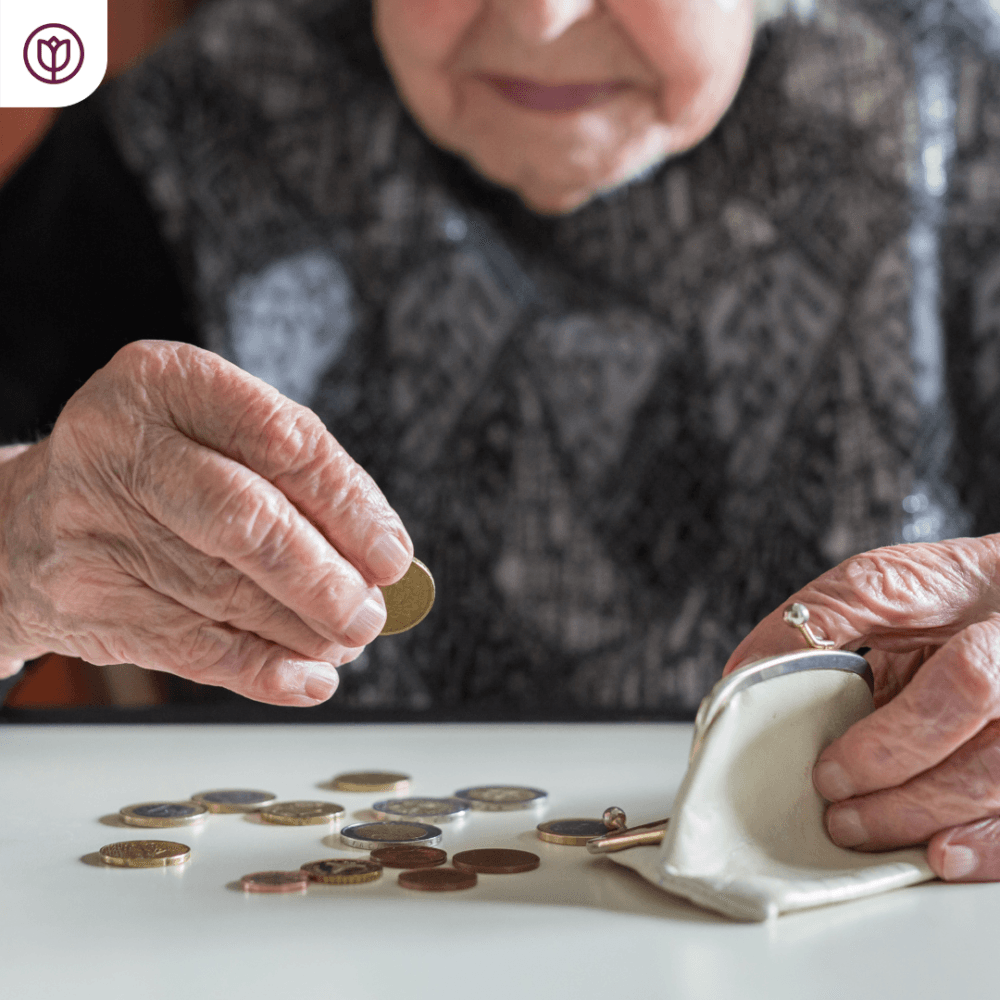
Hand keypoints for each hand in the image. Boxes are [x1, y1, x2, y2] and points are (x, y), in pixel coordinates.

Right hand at [0, 341, 412, 704]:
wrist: (25, 521)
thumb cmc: (153, 470)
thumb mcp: (211, 435)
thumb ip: (293, 479)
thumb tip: (380, 557)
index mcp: (166, 381)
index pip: (280, 440)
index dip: (349, 504)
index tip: (392, 554)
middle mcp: (121, 444)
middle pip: (247, 521)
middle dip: (324, 578)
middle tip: (370, 613)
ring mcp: (93, 524)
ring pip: (225, 592)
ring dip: (303, 629)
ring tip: (346, 640)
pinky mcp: (83, 599)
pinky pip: (191, 647)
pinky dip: (261, 669)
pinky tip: (306, 678)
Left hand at [724, 536, 999, 882]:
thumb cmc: (953, 594)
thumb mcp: (889, 583)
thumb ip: (825, 617)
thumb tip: (749, 667)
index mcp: (997, 634)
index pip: (965, 685)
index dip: (896, 739)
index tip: (832, 770)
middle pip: (986, 763)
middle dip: (903, 799)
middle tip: (839, 815)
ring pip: (995, 797)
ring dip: (926, 826)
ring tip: (863, 834)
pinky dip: (982, 848)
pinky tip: (940, 856)